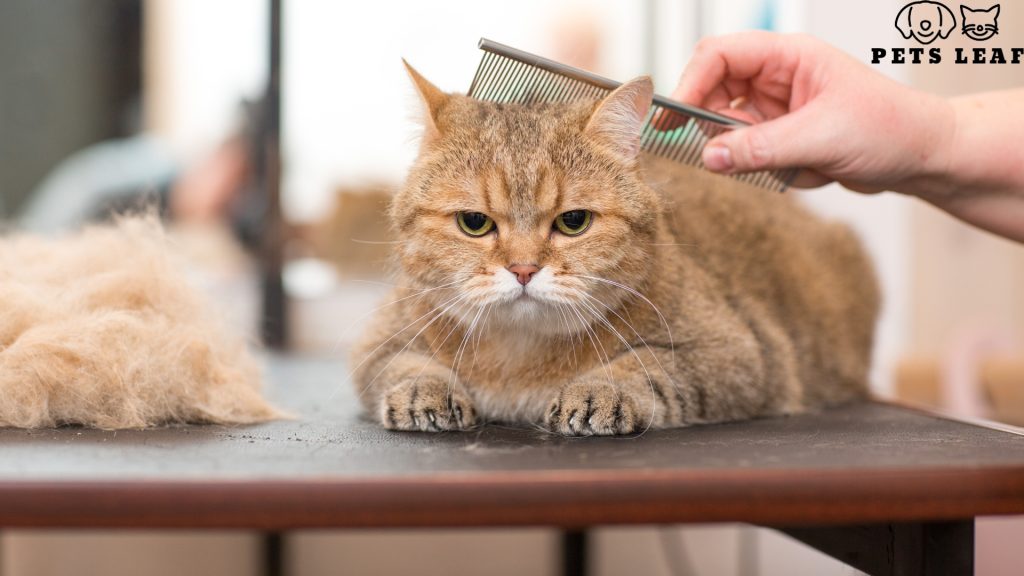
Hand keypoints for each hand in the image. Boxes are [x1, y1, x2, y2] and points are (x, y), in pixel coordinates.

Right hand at [671, 32, 954, 193]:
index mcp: (788, 57)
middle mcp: (777, 79)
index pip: (719, 56)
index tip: (674, 119)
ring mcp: (777, 109)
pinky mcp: (782, 138)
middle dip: (719, 129)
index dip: (690, 84)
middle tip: (722, 156)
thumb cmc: (890, 127)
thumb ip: (760, 148)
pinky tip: (813, 170)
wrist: (924, 157)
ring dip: (755, 157)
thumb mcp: (821, 138)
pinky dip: (775, 171)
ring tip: (796, 164)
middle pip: (714, 94)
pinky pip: (751, 156)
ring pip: (730, 132)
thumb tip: (708, 157)